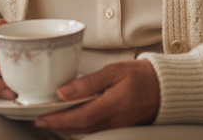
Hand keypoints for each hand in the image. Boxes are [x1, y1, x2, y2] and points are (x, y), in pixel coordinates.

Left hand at [37, 59, 157, 131]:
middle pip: (79, 128)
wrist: (163, 88)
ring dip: (66, 126)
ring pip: (86, 130)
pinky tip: (72, 118)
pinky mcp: (117, 125)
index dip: (57, 120)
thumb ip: (88, 83)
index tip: (40, 118)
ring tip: (50, 118)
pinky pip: (94, 129)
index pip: (78, 117)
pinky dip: (79, 125)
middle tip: (38, 119)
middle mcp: (112, 121)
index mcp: (110, 106)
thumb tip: (64, 91)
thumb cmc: (140, 76)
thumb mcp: (113, 72)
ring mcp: (115, 125)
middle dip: (57, 125)